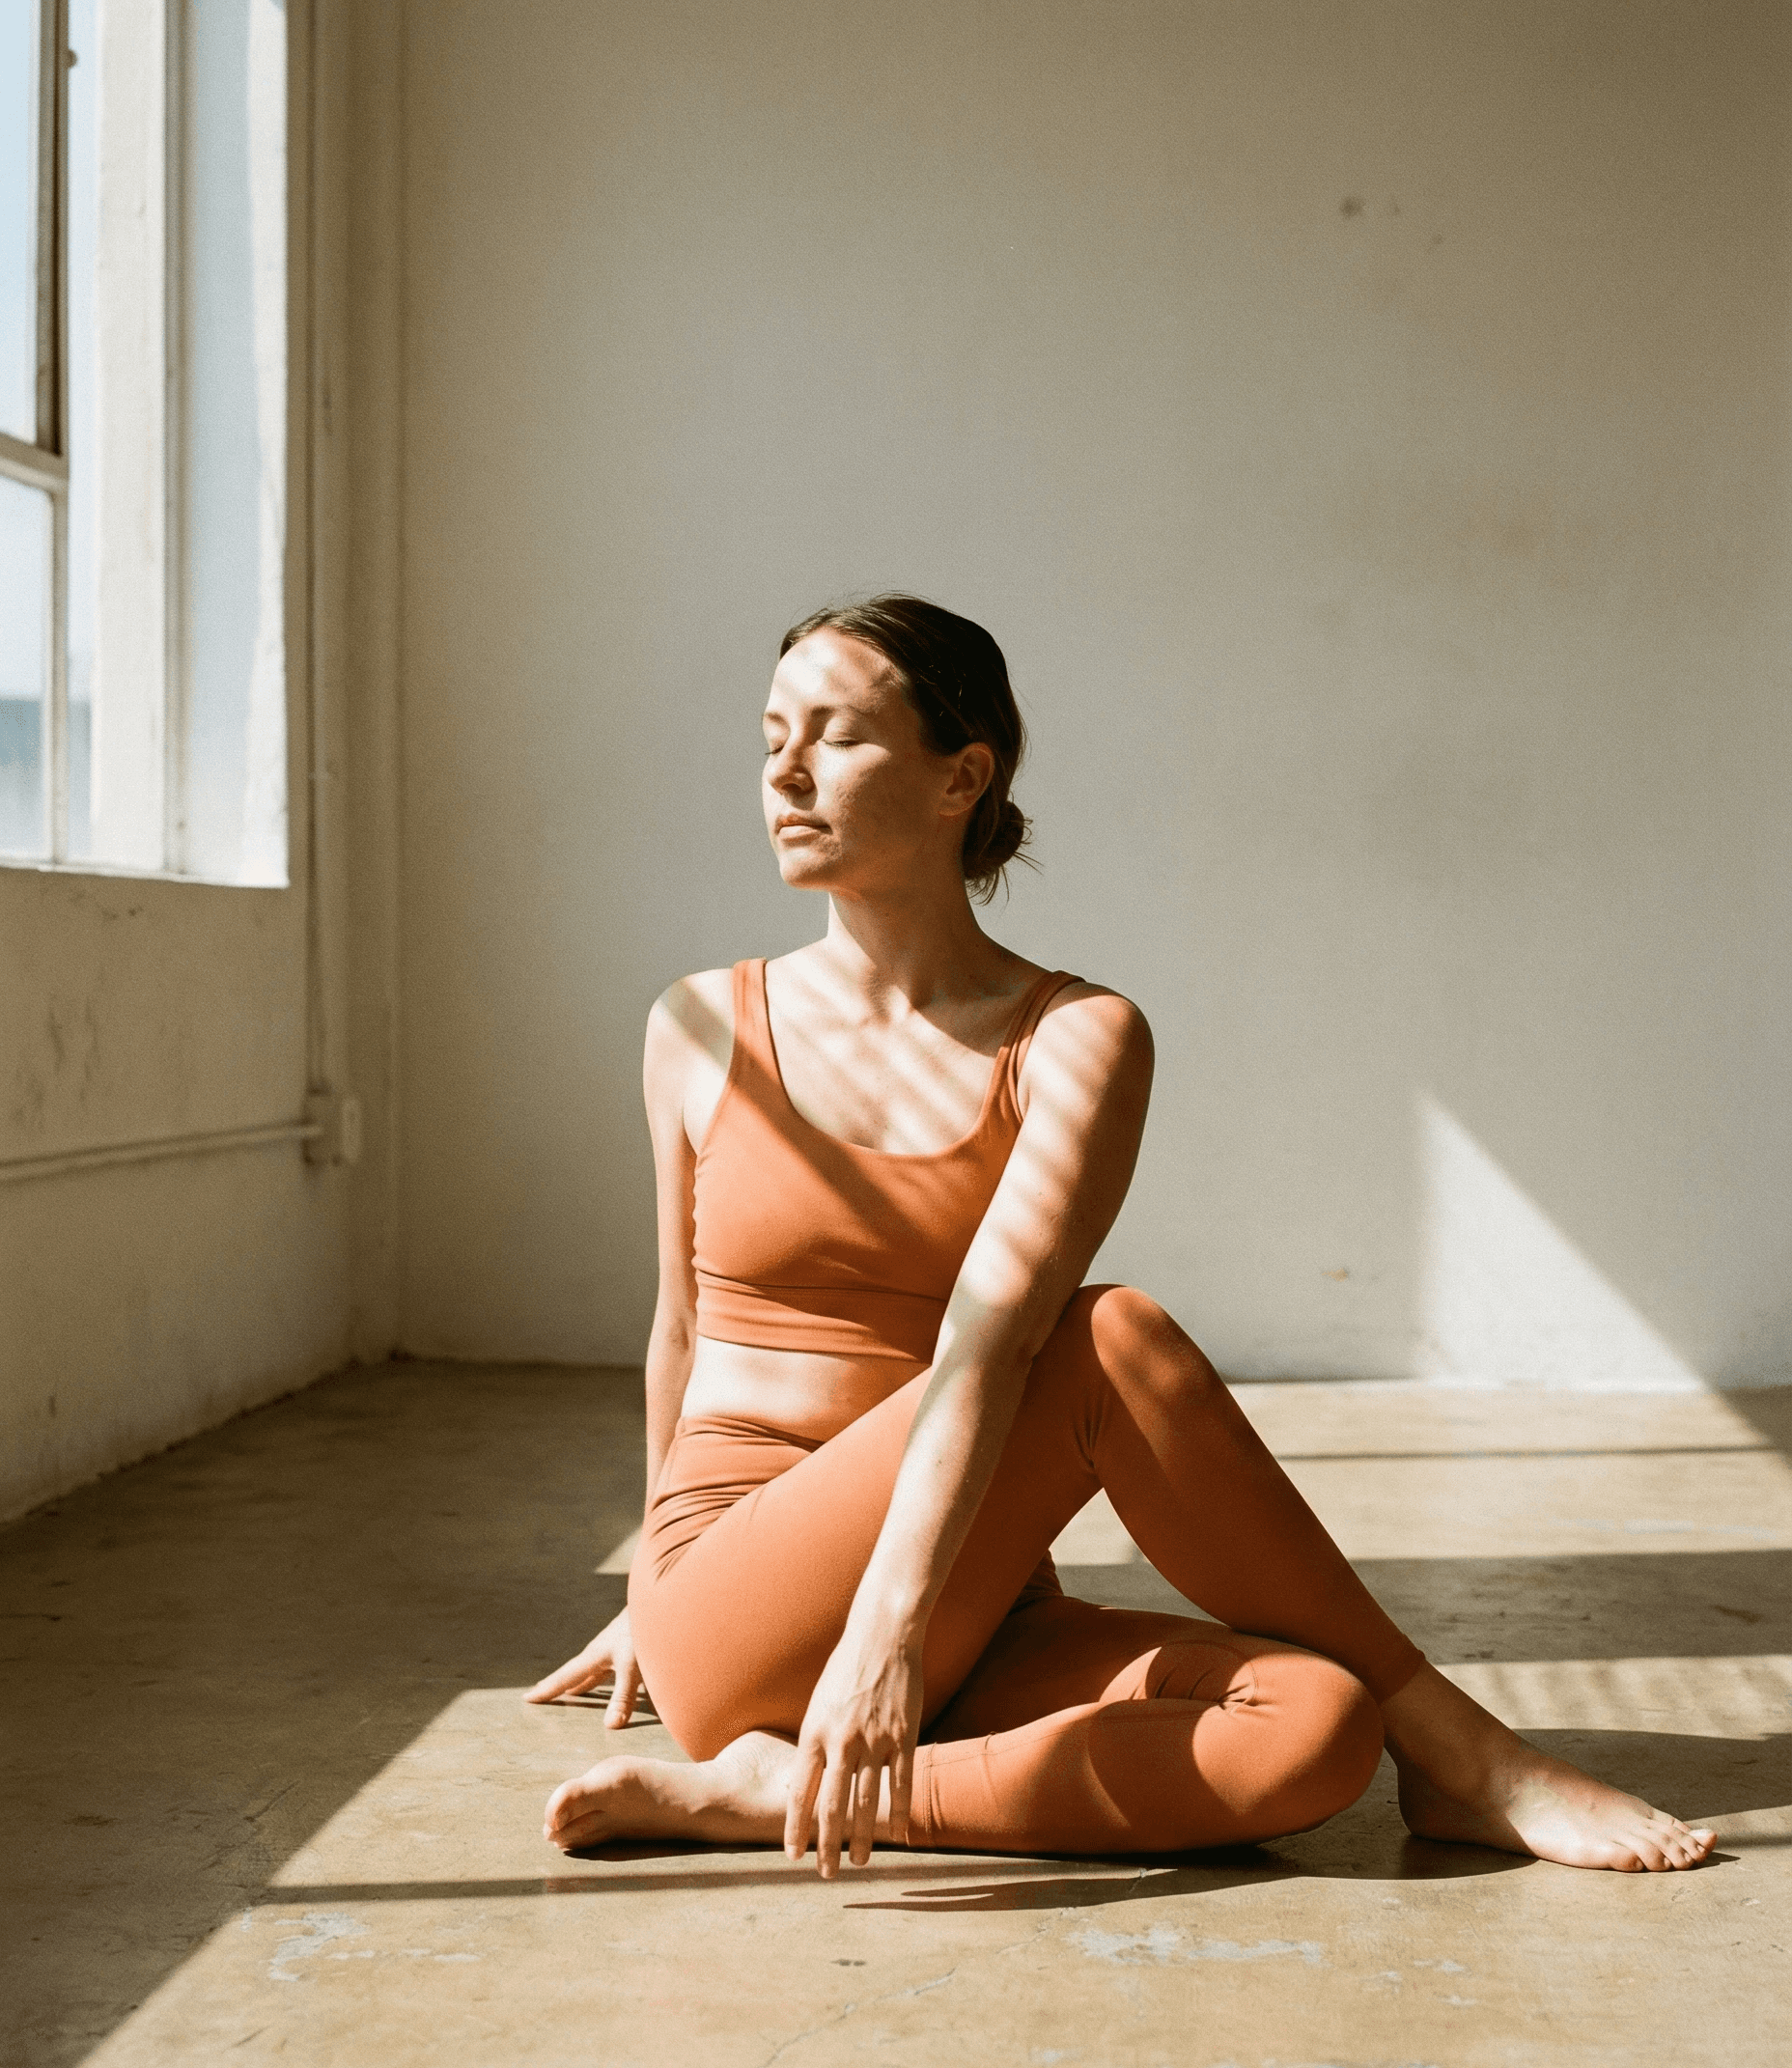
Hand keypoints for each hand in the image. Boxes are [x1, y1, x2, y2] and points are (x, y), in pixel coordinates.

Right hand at [525, 1608, 645, 1728]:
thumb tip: (609, 1726)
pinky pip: (608, 1667)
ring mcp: (614, 1647)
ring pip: (592, 1670)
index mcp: (595, 1656)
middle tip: (541, 1691)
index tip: (527, 1697)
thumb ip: (623, 1697)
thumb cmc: (644, 1631)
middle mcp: (601, 1651)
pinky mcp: (629, 1646)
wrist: (659, 1602)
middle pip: (575, 1672)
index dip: (548, 1690)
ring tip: (572, 1691)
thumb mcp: (633, 1667)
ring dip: (580, 1681)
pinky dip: (601, 1676)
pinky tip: (607, 1676)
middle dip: (559, 1684)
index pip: (566, 1677)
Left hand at [784, 1621, 923, 1877]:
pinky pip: (901, 1783)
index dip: (796, 1827)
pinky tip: (898, 1835)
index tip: (793, 1855)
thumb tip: (810, 1779)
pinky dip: (900, 1812)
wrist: (882, 1635)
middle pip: (832, 1805)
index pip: (801, 1792)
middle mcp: (841, 1740)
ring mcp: (874, 1739)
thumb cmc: (846, 1668)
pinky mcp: (903, 1735)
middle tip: (826, 1874)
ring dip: (861, 1838)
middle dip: (826, 1845)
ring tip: (858, 1863)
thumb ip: (816, 1741)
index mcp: (814, 1731)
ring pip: (866, 1801)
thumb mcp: (819, 1703)